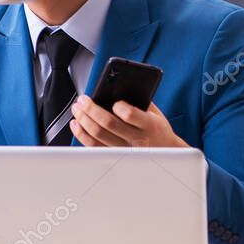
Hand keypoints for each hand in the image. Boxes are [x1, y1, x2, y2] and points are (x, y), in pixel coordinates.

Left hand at [70, 95, 187, 147]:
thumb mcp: (155, 112)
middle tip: (82, 100)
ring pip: (98, 136)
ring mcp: (124, 149)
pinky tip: (77, 124)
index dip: (119, 106)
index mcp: (149, 125)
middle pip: (108, 124)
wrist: (165, 151)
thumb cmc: (158, 128)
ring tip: (77, 110)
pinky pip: (94, 147)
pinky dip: (82, 135)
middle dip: (91, 109)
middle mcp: (136, 139)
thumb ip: (139, 101)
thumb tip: (117, 88)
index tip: (114, 101)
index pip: (130, 115)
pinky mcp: (115, 156)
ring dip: (84, 121)